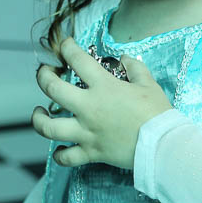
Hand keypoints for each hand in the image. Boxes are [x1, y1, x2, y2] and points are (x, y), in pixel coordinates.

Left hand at [32, 36, 171, 170]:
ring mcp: (87, 132)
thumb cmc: (157, 113)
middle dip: (43, 77)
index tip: (65, 44)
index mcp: (103, 87)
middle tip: (44, 73)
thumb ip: (135, 68)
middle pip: (52, 89)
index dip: (67, 48)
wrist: (162, 145)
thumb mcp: (149, 84)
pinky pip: (67, 158)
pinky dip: (60, 155)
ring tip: (39, 112)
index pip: (77, 60)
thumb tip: (126, 59)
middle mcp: (89, 108)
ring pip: (49, 127)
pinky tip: (59, 149)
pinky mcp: (91, 152)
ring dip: (39, 119)